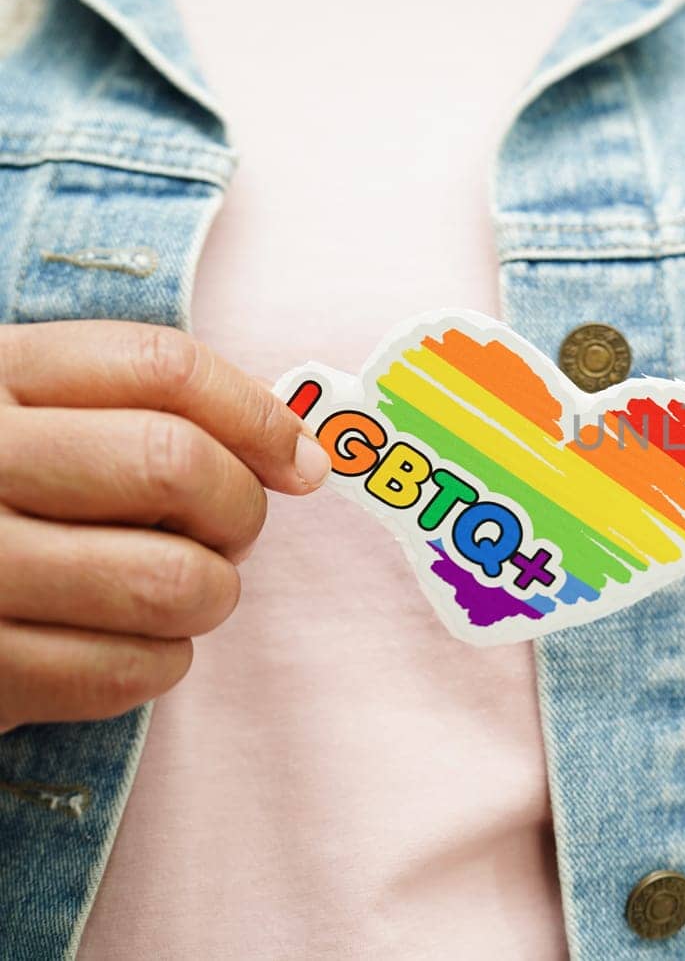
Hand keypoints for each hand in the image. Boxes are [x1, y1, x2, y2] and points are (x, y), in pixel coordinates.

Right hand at [0, 322, 329, 730]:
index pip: (162, 367)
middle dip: (239, 509)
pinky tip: (130, 643)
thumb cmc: (2, 494)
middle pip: (174, 463)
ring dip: (208, 595)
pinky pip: (125, 671)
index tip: (300, 462)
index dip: (258, 416)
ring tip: (180, 591)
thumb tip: (301, 456)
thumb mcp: (37, 416)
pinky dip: (160, 663)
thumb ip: (144, 408)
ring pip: (168, 581)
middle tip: (228, 534)